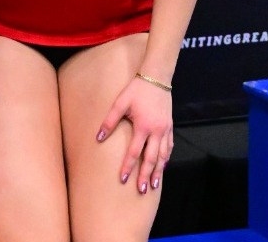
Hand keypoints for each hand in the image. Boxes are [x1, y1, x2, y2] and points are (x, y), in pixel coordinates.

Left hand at [96, 76, 172, 193]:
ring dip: (159, 171)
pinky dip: (166, 157)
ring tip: (155, 184)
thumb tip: (97, 138)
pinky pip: (169, 146)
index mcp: (143, 126)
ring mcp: (165, 129)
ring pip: (163, 155)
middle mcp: (156, 131)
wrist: (156, 77)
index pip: (134, 152)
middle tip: (142, 190)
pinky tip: (164, 164)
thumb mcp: (120, 103)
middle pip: (151, 159)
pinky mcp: (170, 125)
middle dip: (146, 176)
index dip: (128, 167)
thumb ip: (109, 121)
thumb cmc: (136, 89)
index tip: (124, 180)